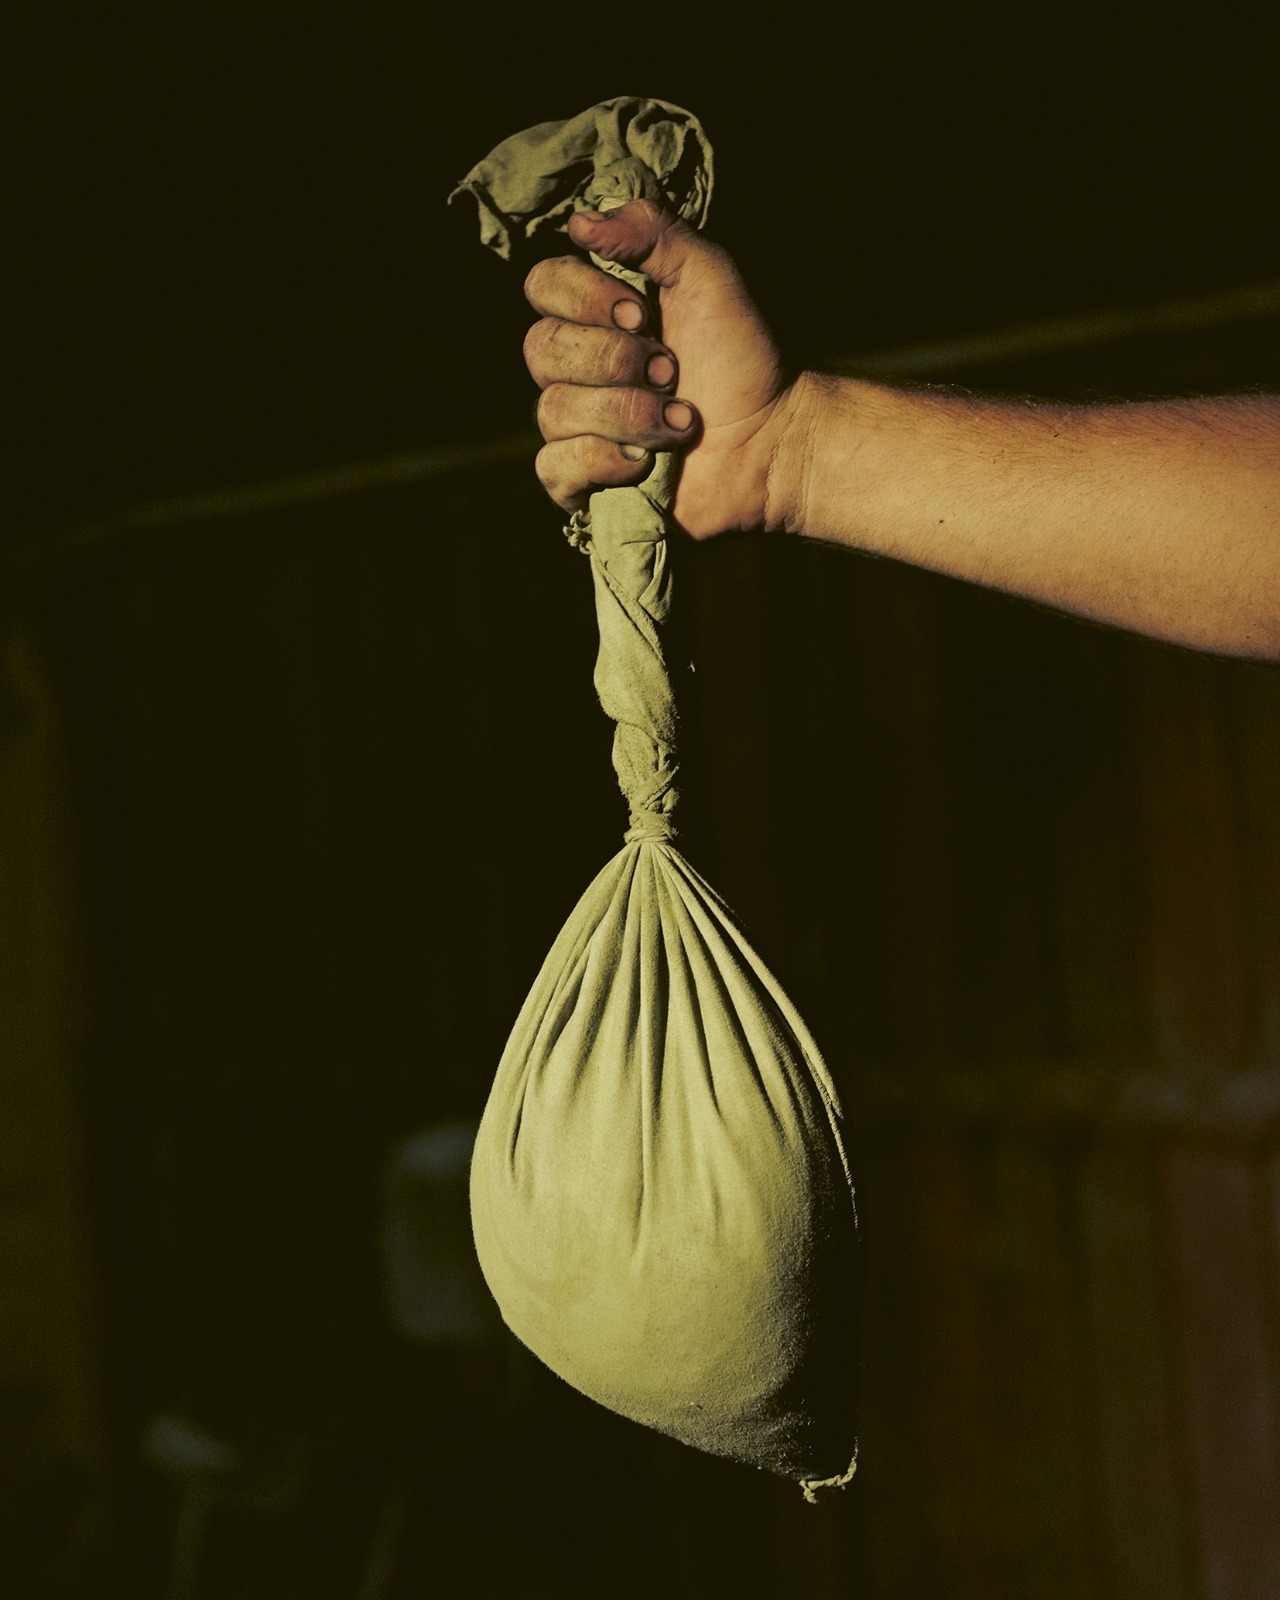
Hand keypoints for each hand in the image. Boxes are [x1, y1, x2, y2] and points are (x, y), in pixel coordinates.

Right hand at [522, 200, 798, 537]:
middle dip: (615, 360)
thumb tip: (579, 220)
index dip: (586, 298)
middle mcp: (575, 368)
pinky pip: (554, 467)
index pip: (543, 285)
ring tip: (679, 421)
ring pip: (554, 409)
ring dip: (629, 414)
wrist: (770, 439)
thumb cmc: (740, 357)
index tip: (643, 315)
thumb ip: (651, 233)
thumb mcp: (707, 275)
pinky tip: (645, 463)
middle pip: (541, 348)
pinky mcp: (581, 482)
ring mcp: (574, 428)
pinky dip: (604, 461)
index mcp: (595, 314)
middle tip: (672, 371)